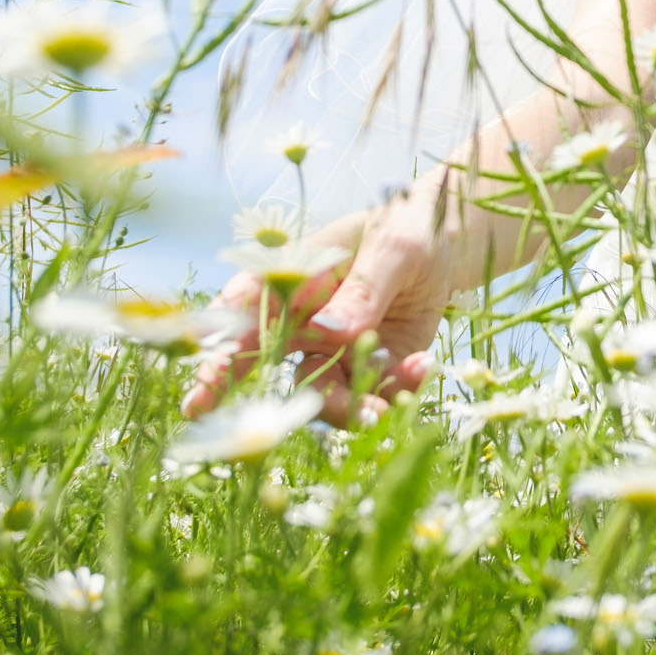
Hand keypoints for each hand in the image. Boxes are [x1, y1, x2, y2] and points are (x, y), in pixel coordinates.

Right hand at [180, 200, 449, 425]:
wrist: (446, 248)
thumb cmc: (407, 228)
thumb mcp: (393, 248)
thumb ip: (363, 289)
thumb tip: (330, 329)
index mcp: (295, 277)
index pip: (246, 306)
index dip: (221, 340)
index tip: (209, 371)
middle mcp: (302, 320)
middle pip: (260, 360)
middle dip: (237, 395)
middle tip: (223, 426)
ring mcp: (332, 351)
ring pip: (319, 394)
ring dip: (345, 409)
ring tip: (380, 411)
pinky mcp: (366, 371)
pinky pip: (370, 397)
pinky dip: (396, 394)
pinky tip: (422, 365)